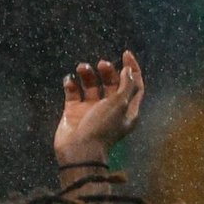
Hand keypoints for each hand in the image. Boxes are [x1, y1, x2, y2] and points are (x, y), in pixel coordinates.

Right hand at [54, 50, 143, 164]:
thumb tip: (128, 70)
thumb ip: (126, 85)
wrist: (78, 150)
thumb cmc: (102, 128)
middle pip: (112, 83)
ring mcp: (91, 110)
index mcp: (127, 109)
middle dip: (108, 71)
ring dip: (88, 75)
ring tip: (81, 68)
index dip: (132, 68)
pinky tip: (69, 80)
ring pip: (91, 86)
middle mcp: (110, 108)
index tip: (125, 53)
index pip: (134, 84)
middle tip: (101, 64)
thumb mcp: (120, 104)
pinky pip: (73, 94)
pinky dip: (71, 85)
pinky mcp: (74, 112)